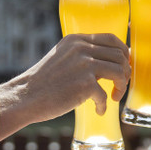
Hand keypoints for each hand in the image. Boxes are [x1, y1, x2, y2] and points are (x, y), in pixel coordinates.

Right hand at [0, 33, 129, 141]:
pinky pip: (105, 95)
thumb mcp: (63, 58)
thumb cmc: (44, 82)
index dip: (123, 53)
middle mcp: (82, 48)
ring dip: (121, 87)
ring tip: (114, 96)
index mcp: (77, 40)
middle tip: (119, 85)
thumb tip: (110, 62)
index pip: (111, 38)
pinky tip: (98, 110)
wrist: (25, 97)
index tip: (123, 66)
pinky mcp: (85, 84)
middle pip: (119, 55)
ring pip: (119, 72)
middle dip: (125, 72)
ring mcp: (84, 65)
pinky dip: (104, 105)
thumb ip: (82, 55)